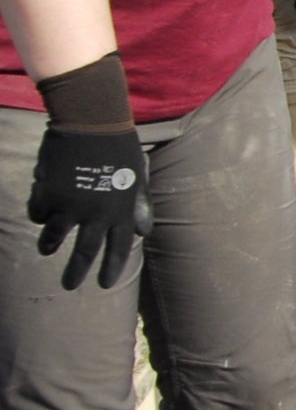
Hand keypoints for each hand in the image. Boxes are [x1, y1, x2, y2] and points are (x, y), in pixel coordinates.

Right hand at [29, 125, 149, 289]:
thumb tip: (144, 232)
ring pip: (54, 236)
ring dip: (49, 245)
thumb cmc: (119, 147)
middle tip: (70, 286)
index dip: (112, 267)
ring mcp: (70, 205)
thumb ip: (140, 205)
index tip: (105, 284)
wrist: (92, 123)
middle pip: (85, 251)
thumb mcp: (137, 177)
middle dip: (76, 272)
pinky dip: (39, 214)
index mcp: (121, 211)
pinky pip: (38, 213)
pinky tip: (40, 210)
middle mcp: (97, 213)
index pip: (119, 248)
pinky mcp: (48, 194)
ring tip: (46, 250)